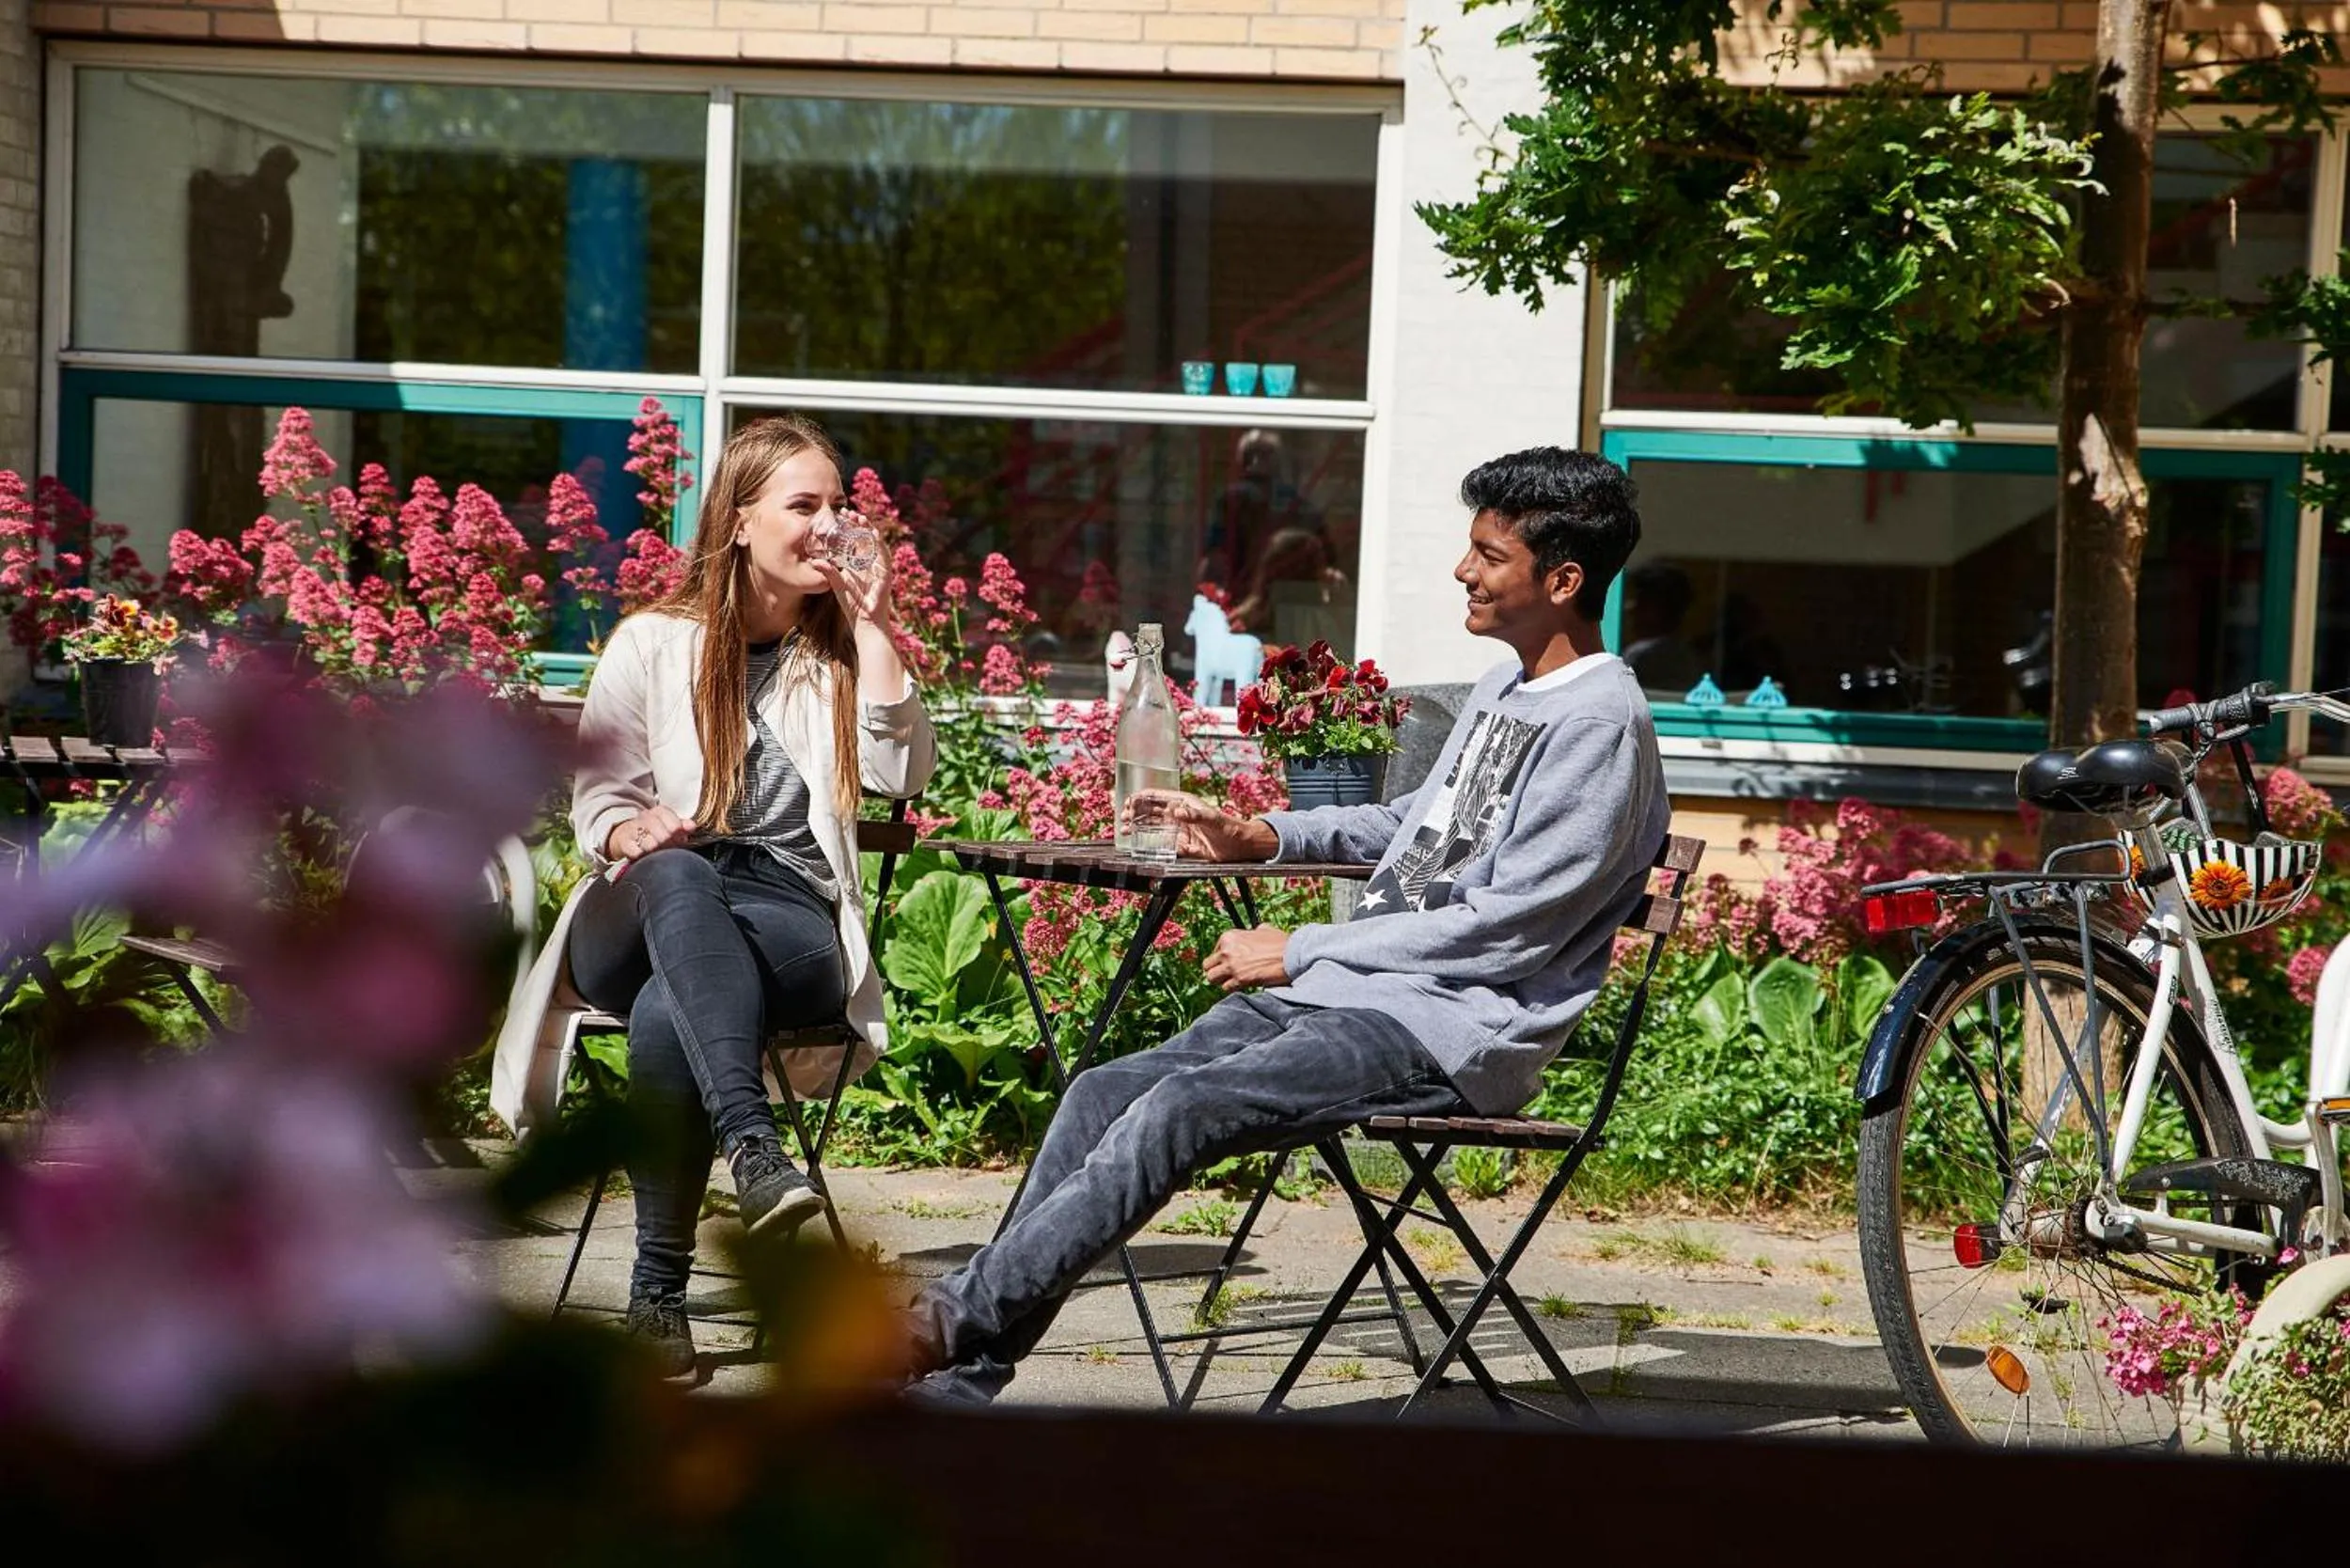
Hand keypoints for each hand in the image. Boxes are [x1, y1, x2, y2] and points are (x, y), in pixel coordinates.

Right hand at [608, 805, 695, 860]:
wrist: (626, 835)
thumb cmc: (653, 832)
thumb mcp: (669, 826)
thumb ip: (683, 826)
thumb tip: (692, 826)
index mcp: (659, 811)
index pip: (674, 824)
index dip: (678, 835)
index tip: (678, 839)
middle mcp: (645, 817)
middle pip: (664, 836)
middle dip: (668, 845)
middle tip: (667, 848)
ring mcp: (633, 829)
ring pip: (651, 845)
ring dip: (655, 852)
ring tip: (655, 851)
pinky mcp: (624, 842)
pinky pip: (637, 853)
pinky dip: (642, 856)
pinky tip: (644, 854)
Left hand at [812, 520, 893, 627]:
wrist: (865, 622)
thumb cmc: (853, 605)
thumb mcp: (837, 584)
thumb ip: (828, 571)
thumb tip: (814, 560)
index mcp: (858, 563)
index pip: (854, 540)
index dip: (848, 527)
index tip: (840, 515)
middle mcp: (870, 562)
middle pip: (865, 537)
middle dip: (858, 523)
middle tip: (847, 512)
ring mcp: (879, 566)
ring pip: (876, 541)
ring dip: (869, 528)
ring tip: (860, 518)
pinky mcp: (886, 572)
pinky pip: (884, 553)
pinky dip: (879, 542)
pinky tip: (872, 532)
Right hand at [1127, 790, 1277, 862]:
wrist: (1241, 846)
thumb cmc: (1230, 828)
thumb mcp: (1212, 819)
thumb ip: (1195, 816)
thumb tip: (1177, 812)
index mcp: (1185, 804)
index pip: (1158, 797)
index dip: (1142, 797)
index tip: (1128, 802)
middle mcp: (1180, 816)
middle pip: (1152, 811)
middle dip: (1135, 813)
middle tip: (1122, 818)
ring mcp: (1180, 831)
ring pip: (1154, 827)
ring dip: (1139, 828)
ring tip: (1124, 831)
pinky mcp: (1183, 846)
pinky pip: (1163, 844)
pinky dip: (1150, 844)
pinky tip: (1140, 846)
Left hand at [1205, 926, 1290, 991]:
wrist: (1292, 955)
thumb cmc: (1281, 943)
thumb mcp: (1264, 930)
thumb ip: (1253, 932)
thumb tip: (1255, 933)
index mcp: (1229, 936)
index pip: (1214, 952)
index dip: (1222, 960)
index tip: (1230, 963)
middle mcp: (1227, 949)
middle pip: (1207, 966)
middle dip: (1216, 971)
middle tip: (1227, 975)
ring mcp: (1232, 965)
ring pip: (1211, 978)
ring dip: (1222, 981)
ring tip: (1233, 981)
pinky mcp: (1240, 979)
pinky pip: (1226, 988)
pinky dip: (1233, 988)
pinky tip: (1243, 985)